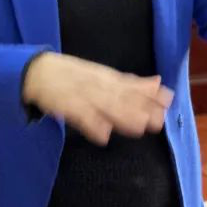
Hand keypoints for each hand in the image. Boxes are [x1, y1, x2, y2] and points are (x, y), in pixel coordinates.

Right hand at [21, 52, 173, 144]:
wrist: (37, 71)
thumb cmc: (73, 75)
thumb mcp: (103, 75)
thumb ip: (130, 82)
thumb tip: (158, 83)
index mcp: (107, 77)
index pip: (132, 85)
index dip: (150, 94)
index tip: (168, 100)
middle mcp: (98, 85)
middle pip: (122, 97)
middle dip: (140, 108)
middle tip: (158, 120)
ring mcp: (82, 95)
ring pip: (104, 106)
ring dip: (122, 115)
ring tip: (138, 127)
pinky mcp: (66, 105)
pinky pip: (80, 116)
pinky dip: (91, 125)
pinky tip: (103, 136)